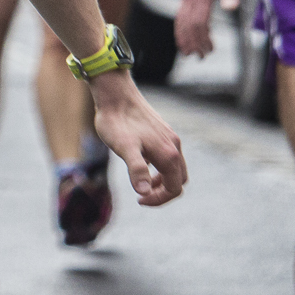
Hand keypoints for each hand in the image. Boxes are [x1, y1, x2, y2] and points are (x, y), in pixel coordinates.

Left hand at [89, 70, 187, 205]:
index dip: (159, 200)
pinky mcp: (162, 131)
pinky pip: (169, 155)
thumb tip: (144, 192)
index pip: (174, 189)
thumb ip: (136, 170)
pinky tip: (141, 163)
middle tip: (142, 196)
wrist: (115, 94)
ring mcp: (169, 137)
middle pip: (179, 180)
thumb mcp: (124, 148)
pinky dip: (160, 167)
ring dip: (162, 180)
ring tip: (141, 182)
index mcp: (168, 154)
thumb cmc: (117, 121)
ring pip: (175, 167)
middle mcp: (174, 146)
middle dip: (163, 192)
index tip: (140, 200)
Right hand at [174, 0, 243, 56]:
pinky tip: (184, 36)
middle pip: (188, 25)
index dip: (203, 38)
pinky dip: (180, 28)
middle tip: (201, 56)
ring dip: (183, 38)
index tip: (209, 49)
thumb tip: (231, 7)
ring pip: (180, 21)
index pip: (199, 22)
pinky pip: (179, 15)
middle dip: (193, 42)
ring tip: (189, 52)